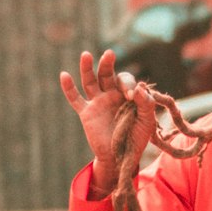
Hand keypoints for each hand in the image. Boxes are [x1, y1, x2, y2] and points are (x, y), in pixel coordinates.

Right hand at [59, 50, 156, 194]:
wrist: (121, 157)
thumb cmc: (136, 139)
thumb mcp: (147, 121)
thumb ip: (146, 104)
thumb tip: (138, 88)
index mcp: (127, 95)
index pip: (125, 80)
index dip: (128, 85)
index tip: (131, 97)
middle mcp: (111, 95)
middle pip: (107, 74)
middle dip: (107, 64)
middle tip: (110, 54)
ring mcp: (97, 103)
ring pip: (90, 81)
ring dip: (87, 67)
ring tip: (86, 55)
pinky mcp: (86, 113)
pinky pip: (75, 98)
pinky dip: (69, 88)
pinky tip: (64, 75)